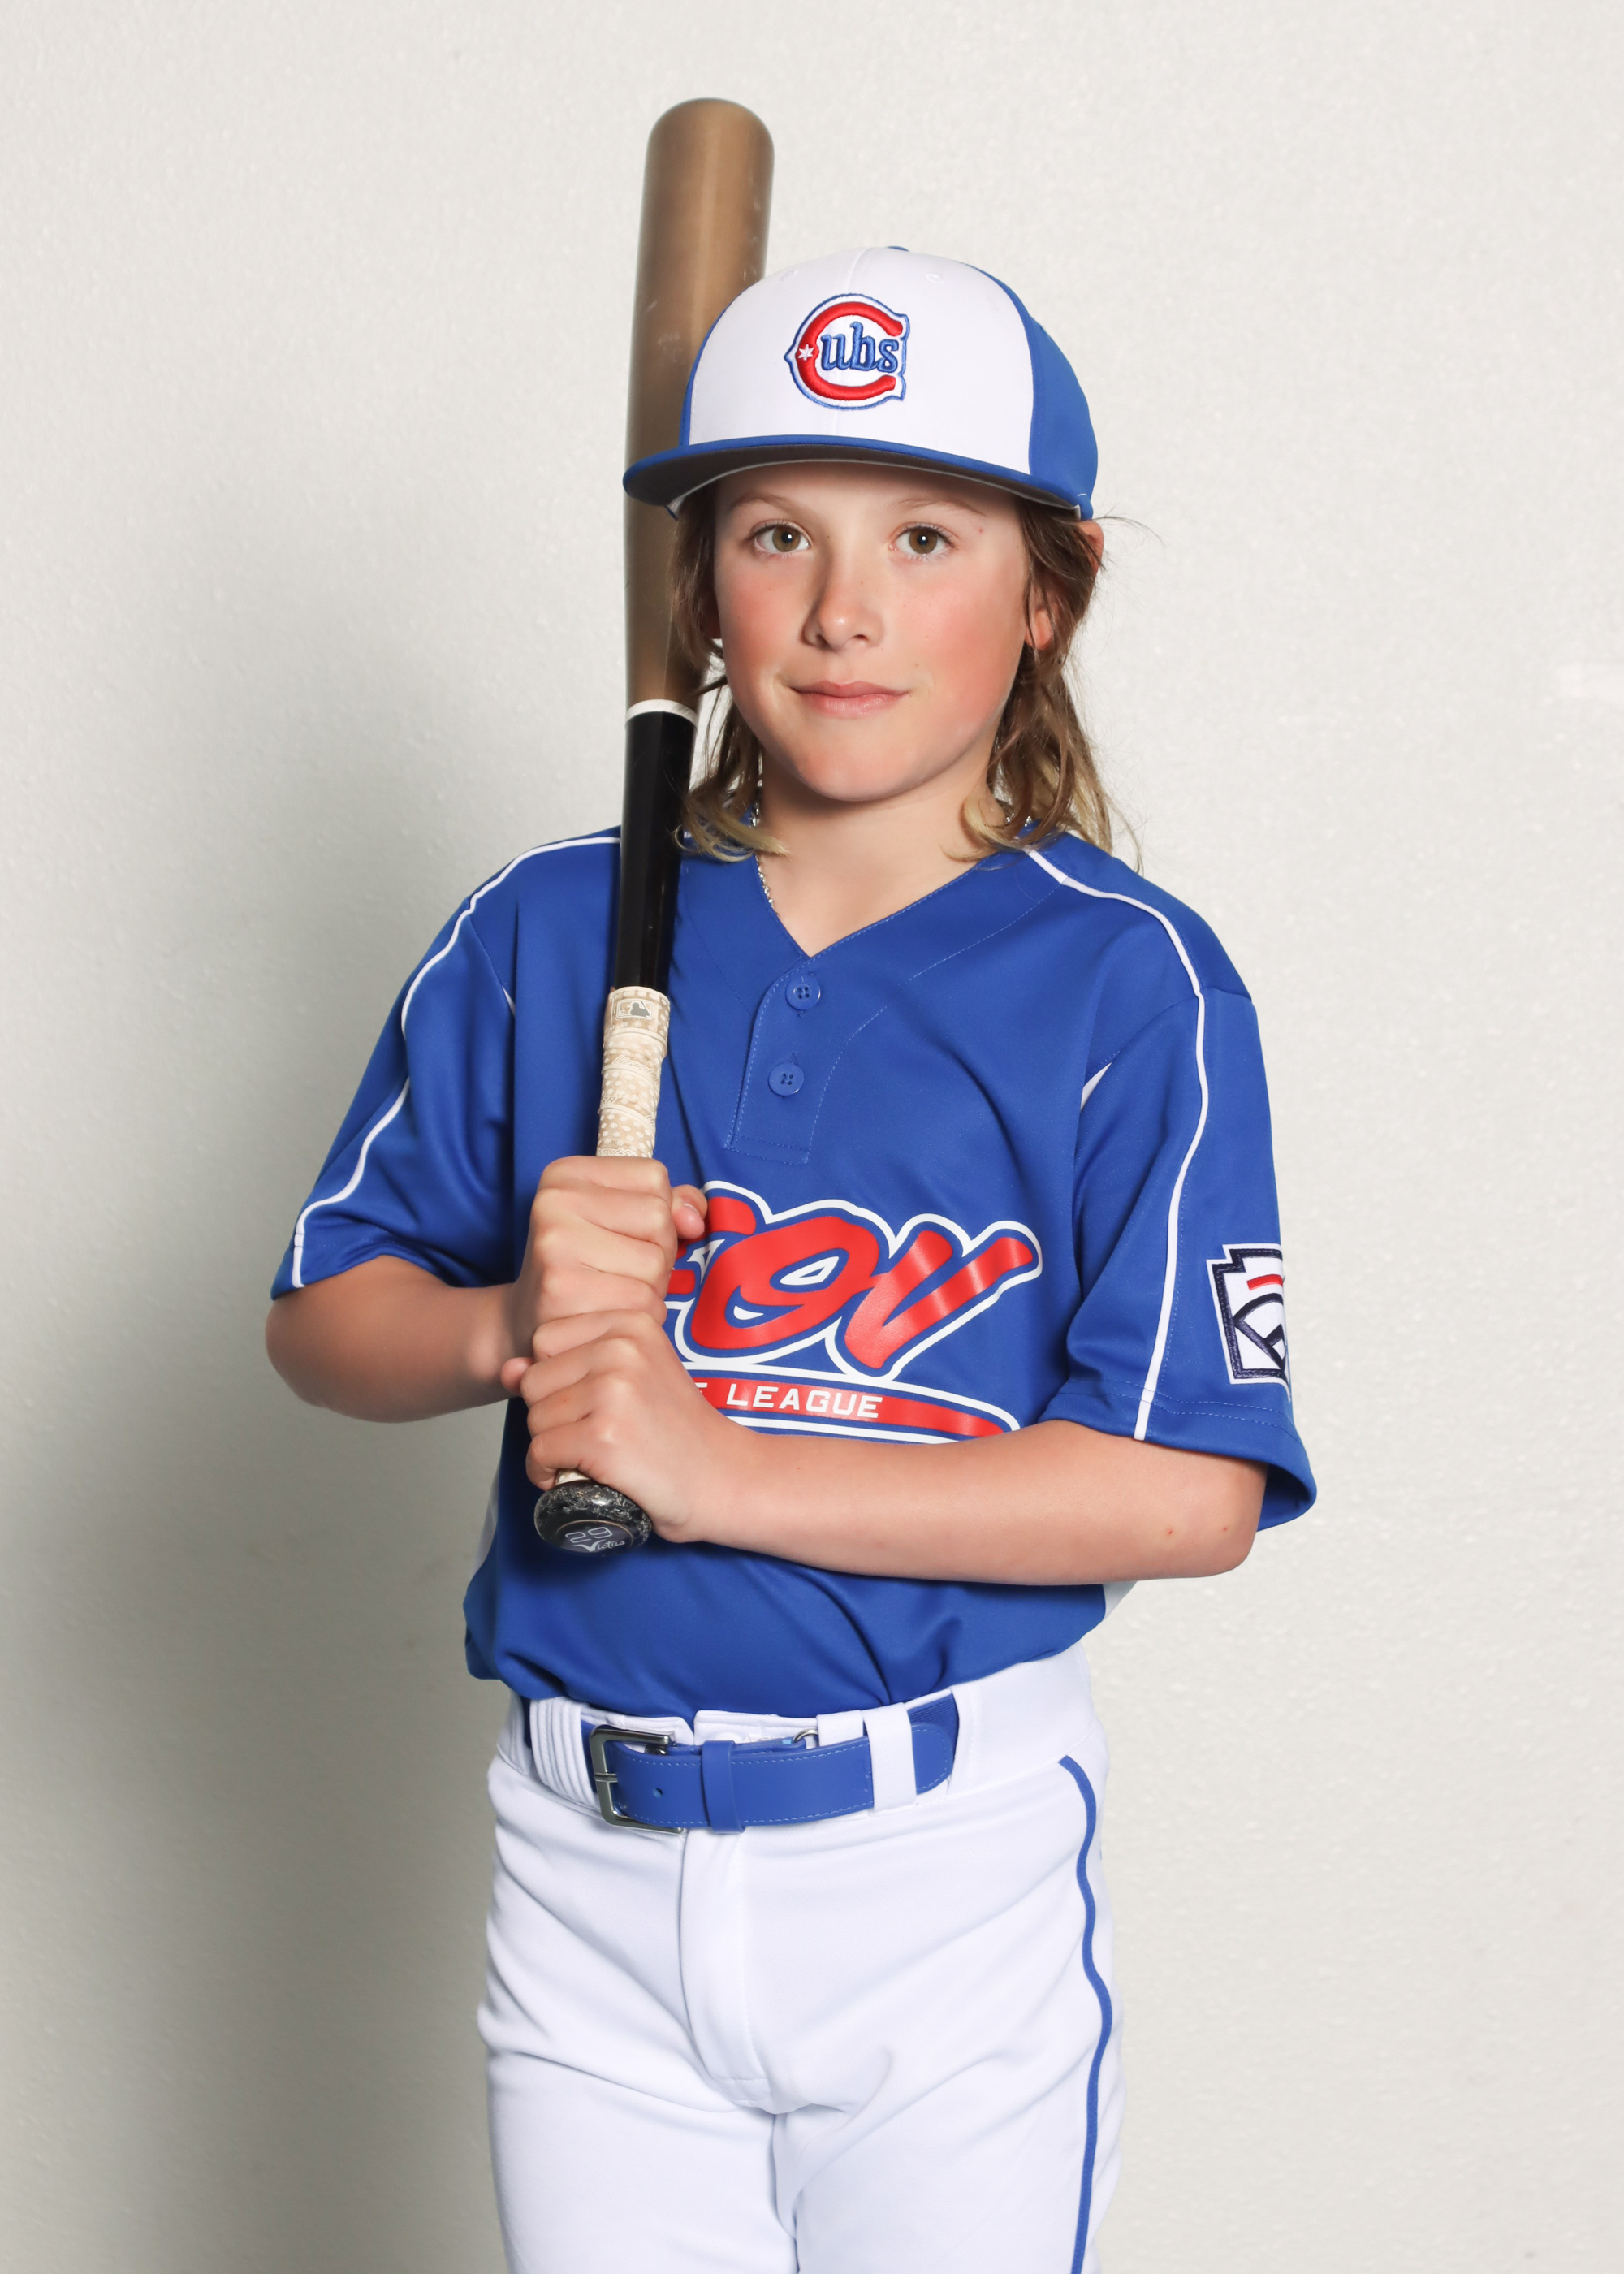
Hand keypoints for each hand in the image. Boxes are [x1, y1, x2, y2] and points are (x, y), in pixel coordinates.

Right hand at [499, 1157, 705, 1378]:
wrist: (530, 1322)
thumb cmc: (588, 1265)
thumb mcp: (620, 1220)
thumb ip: (668, 1205)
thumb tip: (695, 1220)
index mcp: (566, 1173)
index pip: (655, 1178)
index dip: (659, 1215)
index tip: (624, 1235)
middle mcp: (554, 1201)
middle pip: (658, 1220)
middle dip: (658, 1254)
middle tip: (621, 1272)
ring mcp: (553, 1245)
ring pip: (654, 1264)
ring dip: (651, 1289)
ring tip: (614, 1293)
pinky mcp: (561, 1290)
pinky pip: (641, 1303)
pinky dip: (640, 1316)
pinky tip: (609, 1315)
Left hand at [511, 1307, 753, 1540]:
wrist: (725, 1479)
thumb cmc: (677, 1433)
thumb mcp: (631, 1379)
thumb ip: (569, 1366)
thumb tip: (507, 1368)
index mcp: (630, 1323)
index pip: (545, 1339)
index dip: (559, 1380)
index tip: (595, 1402)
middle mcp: (621, 1349)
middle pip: (533, 1379)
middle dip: (552, 1414)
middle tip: (597, 1434)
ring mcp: (612, 1392)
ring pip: (534, 1418)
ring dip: (552, 1447)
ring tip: (596, 1455)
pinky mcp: (603, 1437)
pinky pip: (540, 1452)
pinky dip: (550, 1474)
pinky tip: (584, 1476)